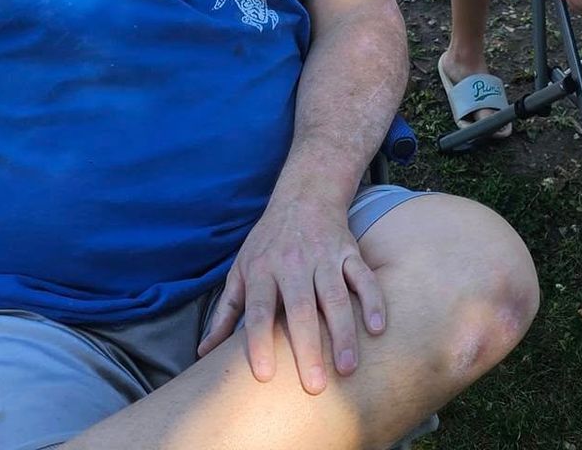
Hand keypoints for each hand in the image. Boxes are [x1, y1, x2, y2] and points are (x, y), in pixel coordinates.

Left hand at [196, 190, 385, 394]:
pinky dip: (373, 301)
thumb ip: (226, 313)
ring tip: (347, 368)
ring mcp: (324, 257)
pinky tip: (377, 328)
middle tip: (314, 386)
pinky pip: (363, 277)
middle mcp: (293, 263)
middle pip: (301, 309)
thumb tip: (204, 353)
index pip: (259, 310)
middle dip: (308, 348)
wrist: (304, 196)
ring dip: (343, 333)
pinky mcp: (349, 252)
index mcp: (262, 270)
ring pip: (335, 297)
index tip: (264, 375)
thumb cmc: (267, 242)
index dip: (259, 341)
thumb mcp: (241, 270)